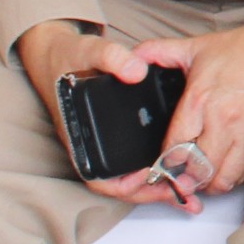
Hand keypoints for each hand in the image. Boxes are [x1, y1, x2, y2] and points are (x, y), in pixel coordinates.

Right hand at [15, 18, 190, 207]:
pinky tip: (179, 171)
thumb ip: (112, 58)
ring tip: (187, 192)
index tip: (147, 175)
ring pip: (129, 178)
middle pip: (119, 184)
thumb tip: (137, 70)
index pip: (97, 176)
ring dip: (156, 187)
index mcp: (79, 134)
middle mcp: (90, 145)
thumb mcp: (90, 51)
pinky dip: (156, 171)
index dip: (121, 184)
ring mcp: (103, 144)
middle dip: (149, 191)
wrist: (56, 53)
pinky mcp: (116, 137)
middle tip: (181, 190)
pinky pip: (133, 162)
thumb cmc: (69, 56)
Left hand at [135, 19, 243, 202]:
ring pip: (221, 179)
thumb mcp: (197, 46)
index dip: (161, 163)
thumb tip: (133, 58)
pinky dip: (229, 178)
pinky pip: (243, 172)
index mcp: (201, 100)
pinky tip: (221, 170)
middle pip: (196, 171)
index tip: (157, 167)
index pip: (174, 147)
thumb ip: (159, 51)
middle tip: (174, 178)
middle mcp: (223, 122)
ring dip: (207, 184)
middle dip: (182, 179)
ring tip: (198, 178)